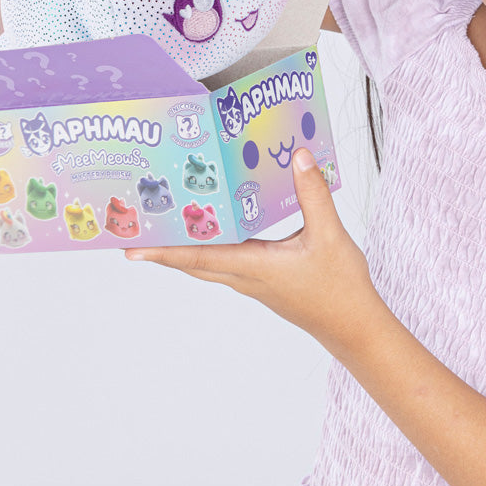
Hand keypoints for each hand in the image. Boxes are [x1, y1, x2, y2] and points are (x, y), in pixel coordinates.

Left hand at [126, 149, 380, 353]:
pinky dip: (210, 251)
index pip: (198, 257)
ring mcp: (253, 283)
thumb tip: (300, 158)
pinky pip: (226, 265)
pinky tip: (218, 234)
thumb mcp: (330, 235)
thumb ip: (313, 194)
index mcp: (254, 266)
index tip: (132, 248)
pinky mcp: (264, 283)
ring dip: (184, 250)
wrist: (354, 327)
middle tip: (137, 233)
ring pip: (207, 265)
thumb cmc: (340, 288)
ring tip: (167, 230)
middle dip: (163, 250)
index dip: (164, 251)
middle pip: (193, 263)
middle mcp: (246, 277)